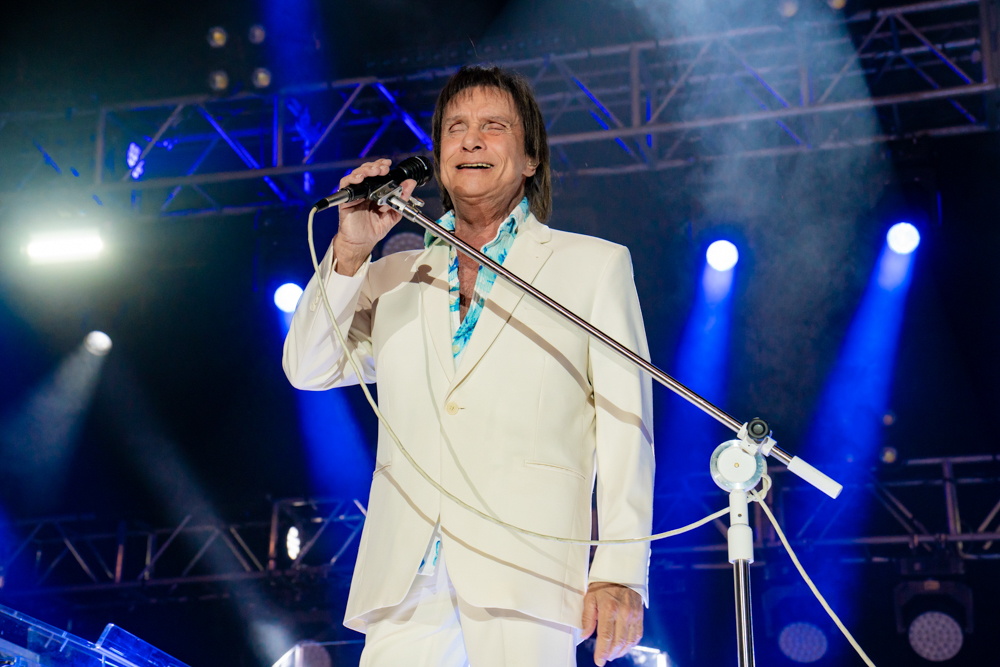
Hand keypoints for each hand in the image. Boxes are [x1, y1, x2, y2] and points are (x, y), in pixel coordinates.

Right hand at [332, 159, 416, 274]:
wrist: (362, 242)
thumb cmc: (374, 229)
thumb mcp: (393, 213)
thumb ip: (402, 198)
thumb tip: (410, 184)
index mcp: (375, 192)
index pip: (377, 173)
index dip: (381, 165)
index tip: (388, 164)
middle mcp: (365, 190)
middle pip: (367, 170)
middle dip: (375, 166)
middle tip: (383, 168)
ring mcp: (355, 194)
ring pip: (357, 174)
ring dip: (366, 170)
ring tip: (375, 171)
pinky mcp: (346, 199)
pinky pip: (345, 184)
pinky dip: (352, 179)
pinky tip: (359, 178)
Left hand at [582, 582, 642, 665]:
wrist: (622, 570)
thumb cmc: (603, 583)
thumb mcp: (590, 597)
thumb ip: (587, 617)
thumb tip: (584, 635)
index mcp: (609, 607)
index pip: (606, 636)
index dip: (602, 652)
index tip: (599, 661)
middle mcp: (624, 612)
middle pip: (619, 641)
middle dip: (611, 653)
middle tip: (604, 658)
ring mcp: (634, 614)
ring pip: (630, 641)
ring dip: (621, 651)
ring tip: (612, 654)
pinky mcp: (640, 615)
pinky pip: (637, 635)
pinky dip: (631, 644)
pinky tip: (623, 646)